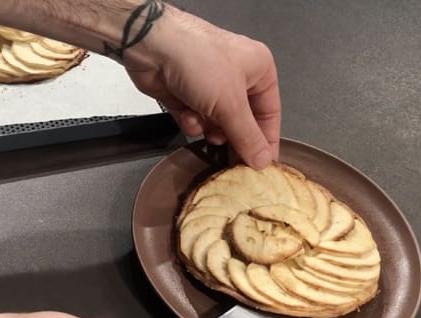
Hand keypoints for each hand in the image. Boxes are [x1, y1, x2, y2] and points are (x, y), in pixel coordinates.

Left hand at [125, 5, 280, 167]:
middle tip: (232, 164)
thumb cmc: (201, 66)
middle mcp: (237, 77)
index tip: (264, 167)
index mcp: (258, 71)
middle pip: (242, 122)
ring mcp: (210, 86)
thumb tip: (264, 163)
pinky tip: (186, 115)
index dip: (267, 142)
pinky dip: (191, 120)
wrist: (151, 47)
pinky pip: (197, 119)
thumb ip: (248, 137)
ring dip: (210, 128)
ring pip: (218, 123)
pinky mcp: (186, 95)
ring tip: (205, 126)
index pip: (269, 114)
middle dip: (234, 138)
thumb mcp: (231, 104)